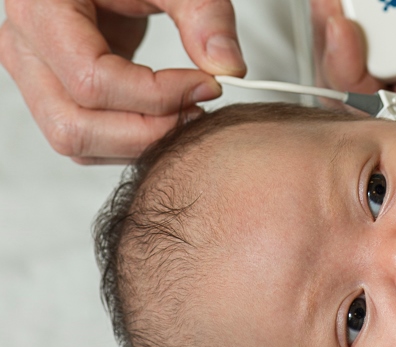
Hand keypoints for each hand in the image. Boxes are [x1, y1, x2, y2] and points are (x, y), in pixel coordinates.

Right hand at [0, 0, 245, 163]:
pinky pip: (88, 141)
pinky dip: (131, 140)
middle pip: (74, 127)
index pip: (92, 80)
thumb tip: (230, 69)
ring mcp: (36, 75)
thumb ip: (204, 14)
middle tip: (198, 111)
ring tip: (186, 113)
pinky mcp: (56, 93)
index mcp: (41, 7)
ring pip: (77, 143)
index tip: (207, 85)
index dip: (158, 95)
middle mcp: (26, 47)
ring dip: (139, 142)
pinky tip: (167, 116)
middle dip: (147, 131)